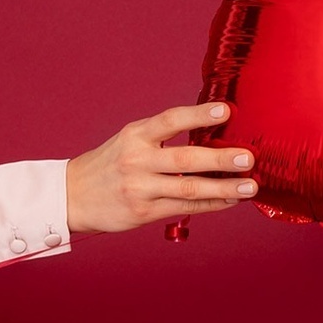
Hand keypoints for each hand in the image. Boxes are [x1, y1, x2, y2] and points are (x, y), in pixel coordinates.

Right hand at [65, 102, 254, 233]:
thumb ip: (163, 136)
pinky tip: (231, 201)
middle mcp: (137, 160)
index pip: (171, 120)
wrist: (72, 195)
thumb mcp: (130, 140)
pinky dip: (211, 204)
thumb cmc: (110, 164)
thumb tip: (212, 132)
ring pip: (189, 188)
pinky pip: (185, 207)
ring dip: (224, 188)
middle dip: (220, 158)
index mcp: (136, 135)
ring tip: (250, 186)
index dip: (199, 115)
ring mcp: (140, 188)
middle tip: (248, 157)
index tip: (226, 110)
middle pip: (186, 159)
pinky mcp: (144, 211)